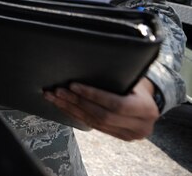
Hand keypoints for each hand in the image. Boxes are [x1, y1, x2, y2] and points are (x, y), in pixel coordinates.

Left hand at [44, 77, 159, 140]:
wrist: (150, 101)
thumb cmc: (138, 85)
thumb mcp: (134, 79)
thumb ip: (117, 78)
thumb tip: (86, 67)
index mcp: (146, 109)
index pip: (115, 104)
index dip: (93, 95)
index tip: (73, 86)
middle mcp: (140, 126)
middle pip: (102, 115)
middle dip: (77, 103)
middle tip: (58, 91)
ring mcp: (129, 135)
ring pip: (94, 123)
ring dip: (71, 110)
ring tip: (54, 98)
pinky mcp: (119, 136)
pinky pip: (94, 126)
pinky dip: (76, 115)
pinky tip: (64, 107)